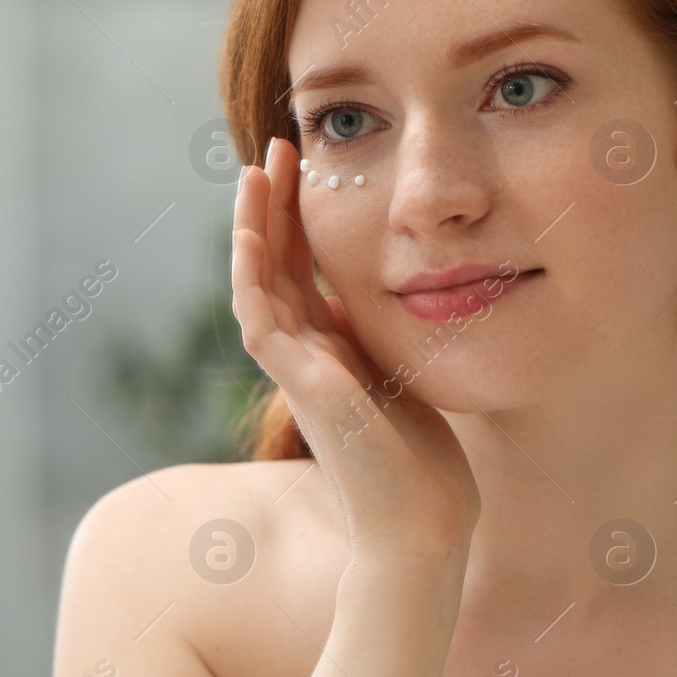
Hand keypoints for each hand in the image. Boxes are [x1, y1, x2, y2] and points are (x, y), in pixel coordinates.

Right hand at [231, 136, 480, 565]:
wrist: (422, 529)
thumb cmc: (424, 469)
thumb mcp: (412, 380)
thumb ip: (395, 343)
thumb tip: (418, 296)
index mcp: (332, 352)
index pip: (303, 270)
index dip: (300, 219)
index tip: (308, 166)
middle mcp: (307, 357)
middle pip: (277, 265)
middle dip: (275, 205)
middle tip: (277, 147)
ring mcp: (299, 372)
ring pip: (257, 283)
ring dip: (254, 225)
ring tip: (258, 169)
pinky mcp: (304, 388)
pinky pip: (261, 320)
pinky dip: (252, 274)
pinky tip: (253, 232)